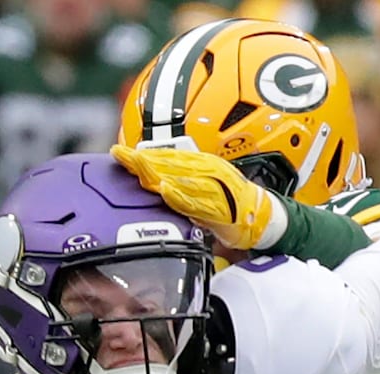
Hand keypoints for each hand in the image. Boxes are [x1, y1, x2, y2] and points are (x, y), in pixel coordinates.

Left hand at [110, 144, 273, 249]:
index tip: (119, 152)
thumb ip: (180, 180)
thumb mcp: (202, 185)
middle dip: (142, 160)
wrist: (259, 216)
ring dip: (157, 172)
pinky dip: (180, 196)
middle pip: (168, 164)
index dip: (141, 155)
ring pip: (179, 178)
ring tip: (136, 166)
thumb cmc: (229, 203)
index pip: (165, 158)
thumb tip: (152, 179)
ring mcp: (213, 187)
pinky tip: (165, 191)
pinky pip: (196, 201)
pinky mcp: (218, 206)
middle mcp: (206, 171)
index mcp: (201, 165)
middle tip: (119, 155)